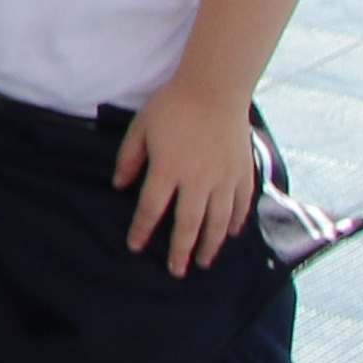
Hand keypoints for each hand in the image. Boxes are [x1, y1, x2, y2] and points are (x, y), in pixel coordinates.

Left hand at [112, 74, 264, 274]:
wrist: (215, 89)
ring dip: (210, 245)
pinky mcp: (242, 174)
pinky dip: (236, 223)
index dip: (143, 230)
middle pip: (188, 225)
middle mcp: (197, 181)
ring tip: (204, 262)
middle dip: (180, 251)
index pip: (152, 209)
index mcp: (168, 170)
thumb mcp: (141, 128)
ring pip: (217, 222)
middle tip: (176, 272)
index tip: (136, 247)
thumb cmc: (172, 106)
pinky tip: (231, 235)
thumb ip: (130, 158)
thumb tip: (119, 186)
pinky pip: (240, 206)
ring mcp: (224, 180)